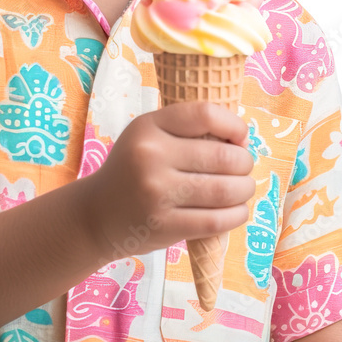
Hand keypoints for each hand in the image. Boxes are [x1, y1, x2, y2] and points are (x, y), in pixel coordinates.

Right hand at [80, 101, 255, 264]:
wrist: (96, 213)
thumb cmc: (133, 169)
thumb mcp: (148, 136)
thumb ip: (188, 130)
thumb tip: (242, 139)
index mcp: (148, 126)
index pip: (205, 115)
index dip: (234, 125)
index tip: (239, 138)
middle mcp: (150, 156)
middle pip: (223, 155)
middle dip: (245, 163)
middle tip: (243, 168)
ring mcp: (156, 193)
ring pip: (225, 190)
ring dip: (245, 190)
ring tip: (242, 189)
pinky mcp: (164, 226)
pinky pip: (217, 221)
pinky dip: (236, 215)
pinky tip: (235, 211)